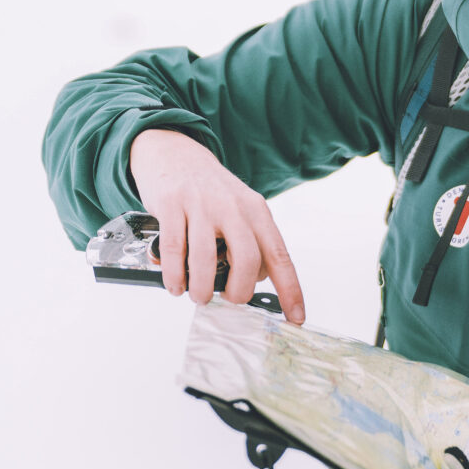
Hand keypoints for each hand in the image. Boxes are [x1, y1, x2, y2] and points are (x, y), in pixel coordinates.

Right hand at [128, 128, 305, 320]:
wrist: (174, 151)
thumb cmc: (210, 190)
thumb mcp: (240, 208)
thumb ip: (249, 241)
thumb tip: (255, 282)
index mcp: (256, 210)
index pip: (279, 255)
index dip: (290, 289)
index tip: (296, 317)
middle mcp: (233, 207)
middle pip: (246, 260)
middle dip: (238, 291)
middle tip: (228, 299)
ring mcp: (201, 205)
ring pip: (205, 259)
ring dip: (201, 289)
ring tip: (198, 296)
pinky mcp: (171, 205)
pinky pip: (173, 250)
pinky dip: (174, 275)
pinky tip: (175, 284)